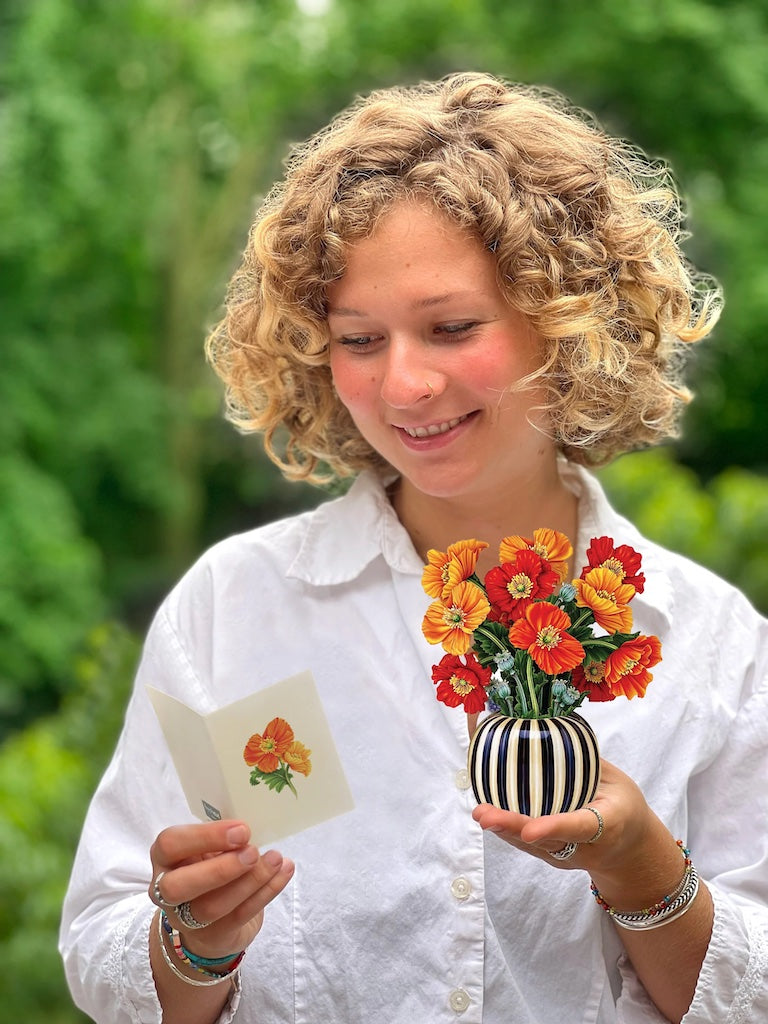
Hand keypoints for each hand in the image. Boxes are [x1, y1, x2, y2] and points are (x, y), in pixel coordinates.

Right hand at [149, 819, 293, 957]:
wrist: (211, 923)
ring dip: (250, 881)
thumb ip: (222, 838)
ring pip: (212, 906)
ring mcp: (187, 919)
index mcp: (166, 858)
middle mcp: (166, 891)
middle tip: (253, 852)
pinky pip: (240, 916)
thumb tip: (251, 826)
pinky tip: (284, 872)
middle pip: (178, 886)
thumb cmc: (210, 869)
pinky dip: (267, 892)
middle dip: (219, 869)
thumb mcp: (208, 849)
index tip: (241, 830)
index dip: (204, 837)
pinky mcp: (214, 936)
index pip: (170, 844)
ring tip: (276, 859)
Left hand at [472, 758, 653, 872]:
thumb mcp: (618, 781)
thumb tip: (552, 727)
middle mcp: (585, 848)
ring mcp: (568, 857)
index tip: (529, 829)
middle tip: (485, 815)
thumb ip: (588, 762)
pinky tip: (488, 814)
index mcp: (607, 826)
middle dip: (514, 829)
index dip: (553, 827)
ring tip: (480, 813)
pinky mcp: (554, 858)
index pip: (579, 826)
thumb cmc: (625, 807)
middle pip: (547, 841)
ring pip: (532, 847)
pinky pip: (529, 846)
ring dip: (504, 829)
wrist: (632, 852)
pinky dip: (508, 830)